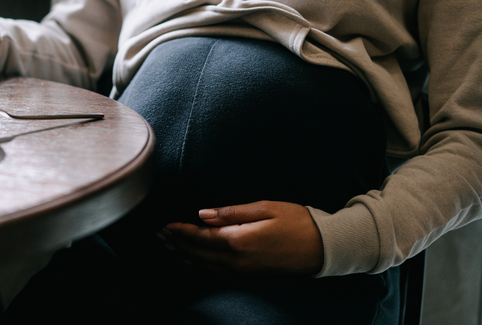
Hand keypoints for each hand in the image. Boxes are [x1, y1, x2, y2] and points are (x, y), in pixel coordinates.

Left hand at [160, 201, 322, 274]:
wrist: (324, 248)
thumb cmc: (298, 221)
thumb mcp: (265, 208)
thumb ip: (231, 212)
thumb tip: (203, 214)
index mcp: (239, 240)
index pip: (201, 237)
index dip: (180, 232)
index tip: (165, 225)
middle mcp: (238, 260)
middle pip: (198, 254)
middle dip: (177, 244)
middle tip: (159, 236)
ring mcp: (244, 271)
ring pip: (205, 266)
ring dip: (185, 256)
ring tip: (169, 247)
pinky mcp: (250, 275)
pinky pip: (217, 273)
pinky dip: (200, 266)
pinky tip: (192, 261)